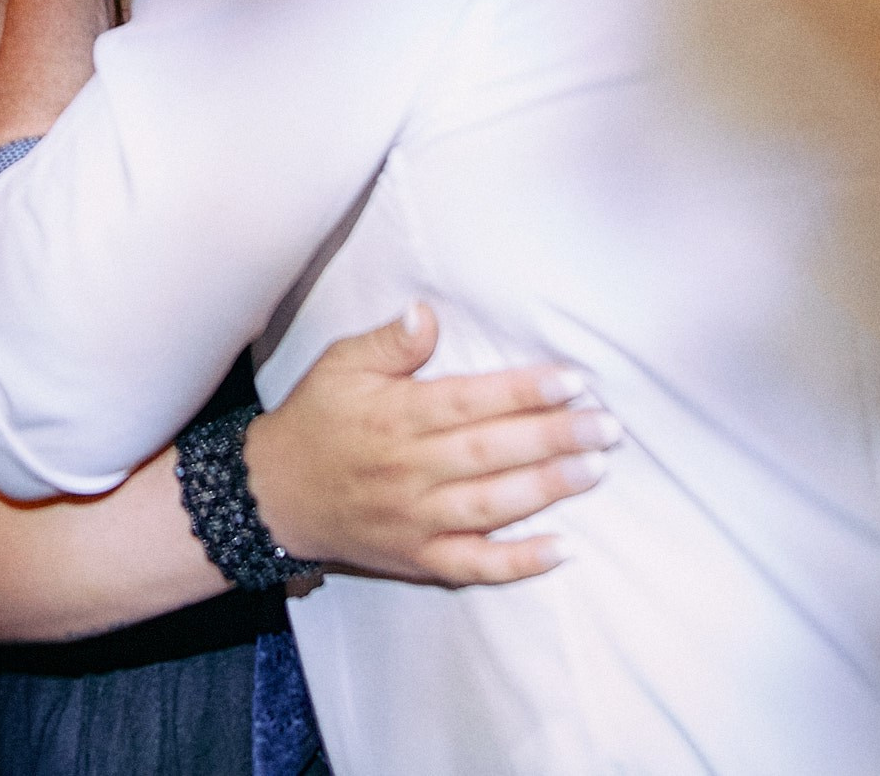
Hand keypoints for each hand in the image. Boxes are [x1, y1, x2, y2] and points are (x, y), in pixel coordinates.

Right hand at [243, 304, 618, 585]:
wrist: (271, 497)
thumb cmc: (316, 421)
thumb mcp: (338, 366)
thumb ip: (387, 342)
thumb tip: (426, 313)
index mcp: (396, 417)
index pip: (471, 402)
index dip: (525, 392)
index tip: (574, 381)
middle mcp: (410, 470)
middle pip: (493, 453)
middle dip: (555, 438)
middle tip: (608, 427)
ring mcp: (415, 519)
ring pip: (492, 506)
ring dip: (547, 490)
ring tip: (595, 470)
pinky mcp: (417, 558)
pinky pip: (473, 565)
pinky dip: (518, 563)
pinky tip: (562, 550)